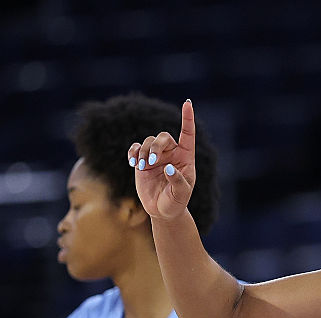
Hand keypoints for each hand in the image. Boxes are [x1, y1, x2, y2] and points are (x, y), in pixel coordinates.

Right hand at [130, 99, 197, 220]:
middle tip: (151, 161)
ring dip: (143, 151)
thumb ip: (177, 181)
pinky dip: (132, 152)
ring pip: (148, 142)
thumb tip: (168, 168)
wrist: (162, 210)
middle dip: (155, 146)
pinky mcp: (142, 162)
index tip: (188, 103)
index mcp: (185, 157)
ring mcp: (156, 157)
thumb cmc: (176, 201)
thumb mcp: (181, 194)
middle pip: (163, 137)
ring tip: (141, 165)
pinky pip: (135, 148)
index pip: (188, 134)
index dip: (188, 118)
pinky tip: (132, 162)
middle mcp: (171, 154)